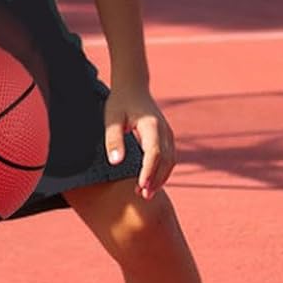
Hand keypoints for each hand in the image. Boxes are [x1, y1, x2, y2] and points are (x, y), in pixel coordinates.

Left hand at [103, 84, 175, 198]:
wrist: (133, 87)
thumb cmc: (120, 102)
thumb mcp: (112, 119)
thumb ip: (114, 139)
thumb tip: (116, 162)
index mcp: (151, 125)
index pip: (154, 152)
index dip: (149, 171)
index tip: (141, 185)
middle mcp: (164, 130)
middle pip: (166, 160)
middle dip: (156, 179)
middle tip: (142, 196)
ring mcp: (168, 134)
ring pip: (170, 161)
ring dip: (160, 178)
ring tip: (145, 193)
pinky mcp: (167, 137)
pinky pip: (169, 158)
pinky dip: (162, 172)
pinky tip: (150, 182)